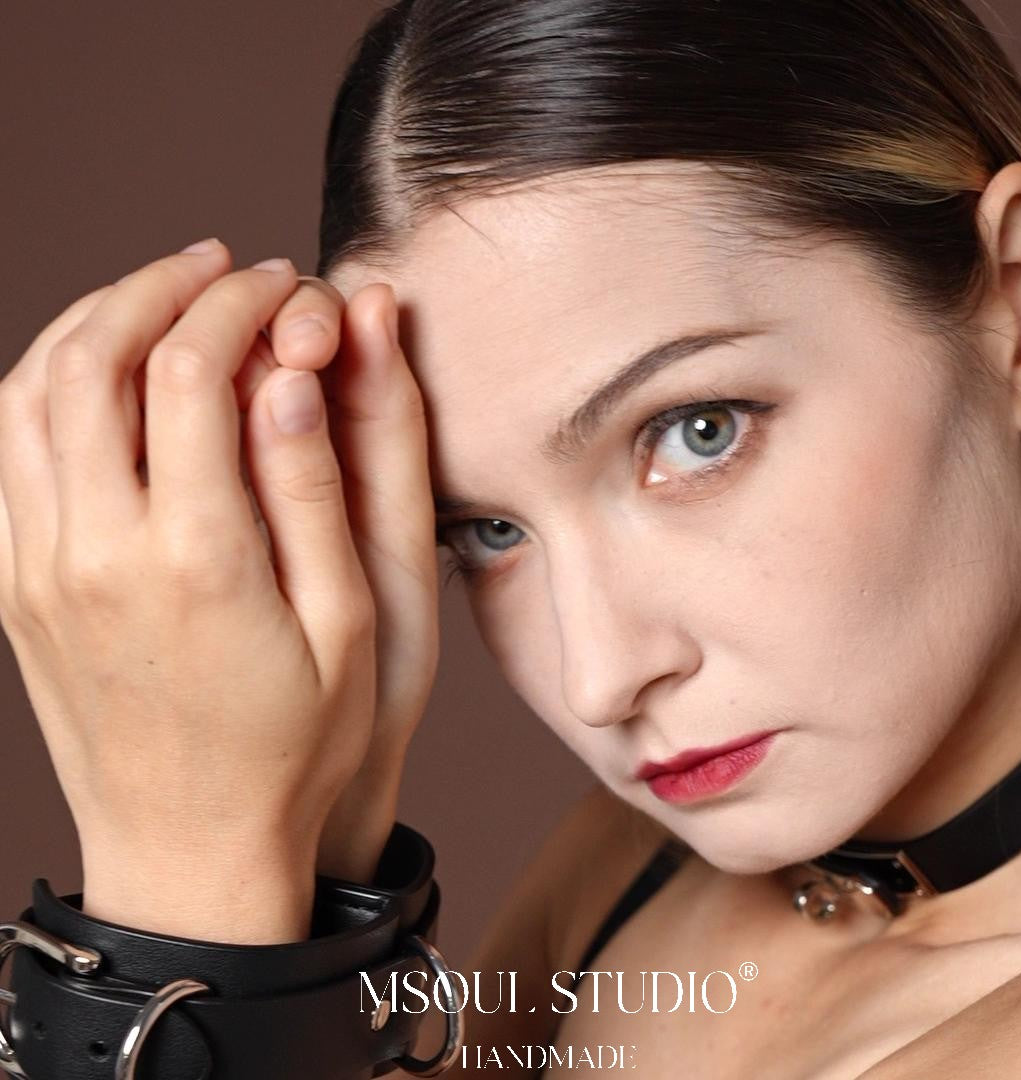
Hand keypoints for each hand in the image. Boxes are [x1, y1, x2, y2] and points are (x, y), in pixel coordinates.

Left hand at [0, 240, 421, 939]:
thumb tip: (295, 375)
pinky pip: (5, 451)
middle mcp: (96, 549)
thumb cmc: (297, 746)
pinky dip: (46, 384)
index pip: (197, 368)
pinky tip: (100, 378)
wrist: (193, 851)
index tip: (283, 285)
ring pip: (31, 390)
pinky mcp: (14, 589)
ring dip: (93, 321)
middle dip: (159, 285)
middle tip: (217, 265)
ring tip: (158, 300)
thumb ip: (321, 492)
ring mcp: (38, 568)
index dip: (241, 304)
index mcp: (196, 555)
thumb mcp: (352, 626)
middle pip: (95, 355)